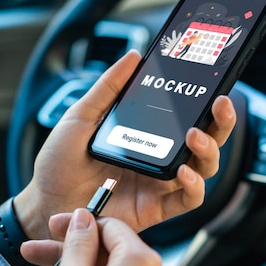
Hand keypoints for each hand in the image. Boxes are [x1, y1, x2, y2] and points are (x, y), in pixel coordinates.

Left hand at [14, 49, 235, 239]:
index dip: (204, 101)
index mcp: (144, 134)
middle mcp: (158, 158)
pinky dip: (194, 186)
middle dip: (220, 123)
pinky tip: (183, 172)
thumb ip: (107, 89)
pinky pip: (188, 199)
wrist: (44, 202)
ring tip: (195, 135)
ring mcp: (159, 184)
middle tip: (219, 104)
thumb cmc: (59, 163)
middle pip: (204, 140)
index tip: (212, 81)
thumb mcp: (80, 118)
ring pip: (204, 168)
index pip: (184, 116)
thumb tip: (134, 57)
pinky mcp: (156, 208)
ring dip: (208, 150)